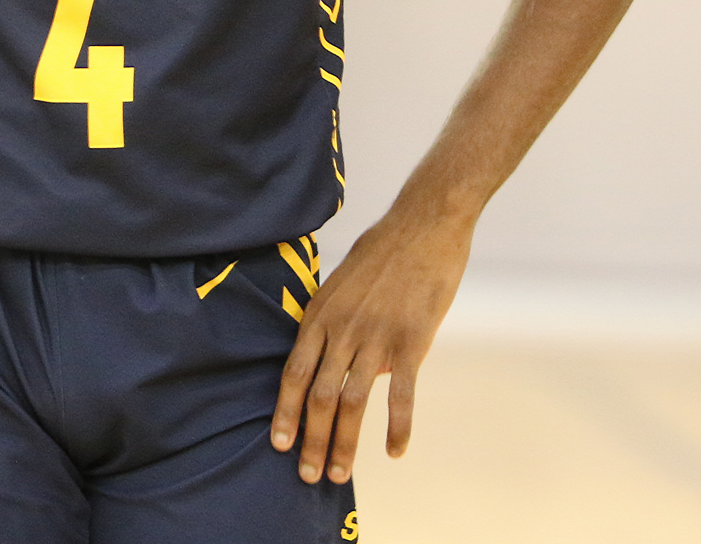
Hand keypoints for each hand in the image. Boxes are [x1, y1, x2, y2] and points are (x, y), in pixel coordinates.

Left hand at [270, 213, 470, 483]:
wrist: (422, 225)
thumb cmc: (381, 253)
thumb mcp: (341, 284)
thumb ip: (334, 324)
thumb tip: (335, 361)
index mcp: (319, 315)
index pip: (292, 373)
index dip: (284, 412)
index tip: (278, 444)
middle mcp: (341, 329)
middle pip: (317, 396)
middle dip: (309, 440)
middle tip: (306, 475)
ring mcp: (375, 336)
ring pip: (351, 401)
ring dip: (344, 443)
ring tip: (339, 473)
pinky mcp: (411, 341)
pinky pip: (401, 393)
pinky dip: (396, 427)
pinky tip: (394, 452)